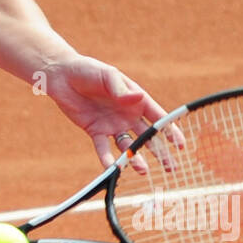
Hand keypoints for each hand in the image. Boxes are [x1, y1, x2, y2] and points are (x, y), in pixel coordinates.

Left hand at [43, 56, 183, 174]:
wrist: (62, 76)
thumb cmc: (88, 70)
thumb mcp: (107, 76)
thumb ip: (121, 90)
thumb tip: (137, 99)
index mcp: (136, 100)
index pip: (158, 117)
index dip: (170, 131)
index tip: (180, 145)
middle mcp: (127, 115)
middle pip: (147, 137)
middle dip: (160, 152)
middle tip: (171, 168)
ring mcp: (112, 124)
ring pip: (128, 146)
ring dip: (135, 159)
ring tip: (143, 171)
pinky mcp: (95, 131)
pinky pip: (103, 148)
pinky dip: (107, 158)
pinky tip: (113, 168)